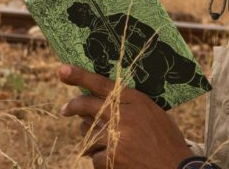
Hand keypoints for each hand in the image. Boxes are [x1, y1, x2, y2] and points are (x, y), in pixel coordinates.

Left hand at [58, 65, 192, 167]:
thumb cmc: (166, 142)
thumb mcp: (153, 115)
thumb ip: (128, 108)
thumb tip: (98, 104)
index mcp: (136, 101)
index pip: (102, 84)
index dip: (80, 75)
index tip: (62, 70)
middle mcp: (124, 115)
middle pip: (86, 105)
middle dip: (72, 106)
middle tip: (65, 109)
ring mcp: (117, 136)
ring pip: (88, 133)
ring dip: (92, 138)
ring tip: (108, 144)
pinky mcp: (112, 157)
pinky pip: (95, 156)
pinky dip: (102, 160)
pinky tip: (117, 161)